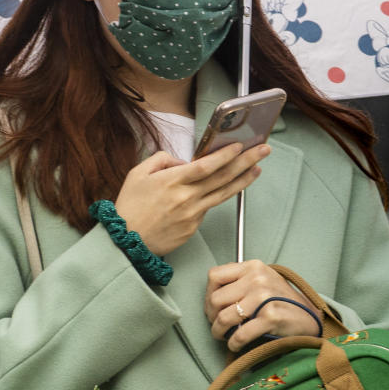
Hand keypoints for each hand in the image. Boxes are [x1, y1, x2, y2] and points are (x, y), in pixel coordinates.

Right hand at [114, 143, 269, 257]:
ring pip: (224, 194)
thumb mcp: (138, 174)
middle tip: (263, 150)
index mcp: (172, 182)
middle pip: (223, 177)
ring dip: (243, 179)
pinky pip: (208, 208)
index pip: (206, 166)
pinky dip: (218, 195)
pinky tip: (227, 187)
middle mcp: (186, 198)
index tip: (240, 146)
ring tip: (257, 168)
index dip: (225, 155)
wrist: (125, 243)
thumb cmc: (129, 207)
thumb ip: (162, 160)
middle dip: (246, 161)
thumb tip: (183, 161)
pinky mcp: (193, 228)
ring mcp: (192, 215)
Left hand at [205, 260, 320, 351]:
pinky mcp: (270, 318)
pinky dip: (233, 343)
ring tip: (223, 336)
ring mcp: (264, 298)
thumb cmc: (282, 300)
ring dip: (219, 332)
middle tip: (217, 325)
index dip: (208, 294)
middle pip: (216, 299)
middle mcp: (257, 279)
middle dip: (212, 317)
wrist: (309, 316)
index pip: (214, 276)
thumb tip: (211, 294)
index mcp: (253, 267)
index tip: (212, 307)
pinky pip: (240, 334)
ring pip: (224, 318)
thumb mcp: (263, 279)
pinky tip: (235, 344)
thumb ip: (240, 280)